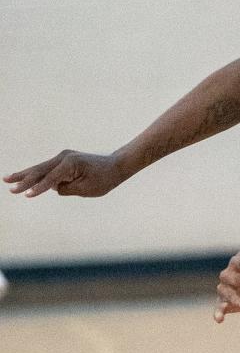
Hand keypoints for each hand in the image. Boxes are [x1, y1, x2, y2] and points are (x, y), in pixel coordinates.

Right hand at [4, 150, 124, 197]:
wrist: (115, 166)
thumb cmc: (104, 179)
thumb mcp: (87, 189)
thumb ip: (67, 189)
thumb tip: (53, 187)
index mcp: (70, 163)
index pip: (51, 179)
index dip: (38, 188)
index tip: (26, 195)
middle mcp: (64, 157)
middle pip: (40, 170)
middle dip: (24, 179)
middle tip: (9, 186)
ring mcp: (63, 157)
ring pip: (40, 168)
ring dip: (25, 175)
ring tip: (7, 179)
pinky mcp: (64, 161)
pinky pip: (47, 169)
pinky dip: (36, 175)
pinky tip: (23, 178)